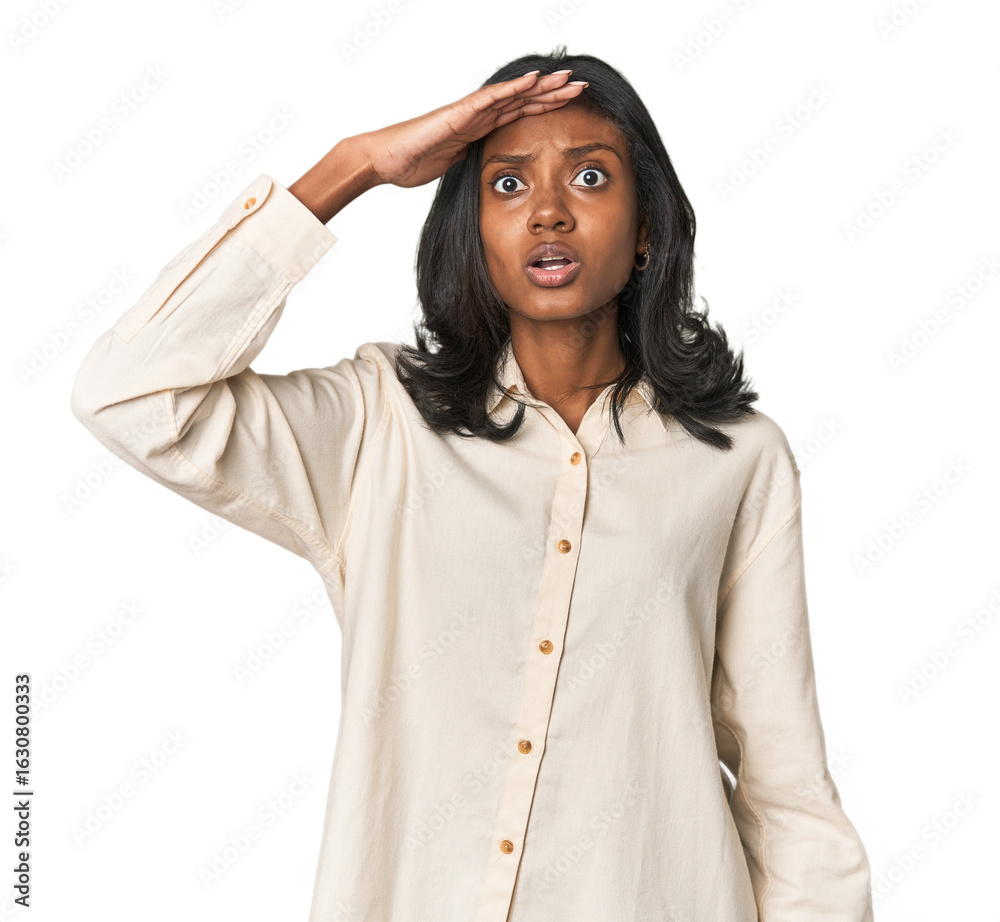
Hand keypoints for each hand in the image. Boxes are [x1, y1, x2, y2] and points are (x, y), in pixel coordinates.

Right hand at [356, 71, 587, 188]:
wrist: (385, 160)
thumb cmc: (411, 162)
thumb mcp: (453, 166)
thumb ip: (470, 161)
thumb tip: (484, 167)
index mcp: (479, 128)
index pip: (520, 114)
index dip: (546, 108)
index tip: (572, 105)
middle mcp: (478, 115)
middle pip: (523, 100)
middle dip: (553, 93)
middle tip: (581, 86)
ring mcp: (469, 112)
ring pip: (513, 95)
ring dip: (542, 86)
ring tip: (567, 78)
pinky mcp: (459, 113)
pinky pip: (490, 98)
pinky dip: (513, 89)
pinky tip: (534, 80)